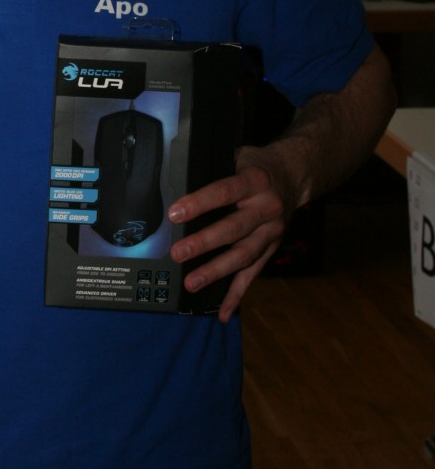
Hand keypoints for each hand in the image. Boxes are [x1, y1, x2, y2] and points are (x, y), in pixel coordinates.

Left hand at [167, 144, 298, 322]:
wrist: (293, 176)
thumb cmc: (257, 166)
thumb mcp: (240, 156)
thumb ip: (216, 167)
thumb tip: (179, 174)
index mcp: (255, 181)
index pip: (225, 191)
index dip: (200, 202)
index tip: (176, 213)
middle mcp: (267, 208)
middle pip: (234, 229)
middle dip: (204, 243)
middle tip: (178, 253)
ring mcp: (271, 233)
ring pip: (243, 256)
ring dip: (216, 271)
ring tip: (192, 283)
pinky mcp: (271, 250)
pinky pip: (253, 274)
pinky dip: (238, 295)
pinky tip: (224, 312)